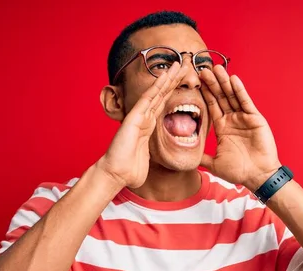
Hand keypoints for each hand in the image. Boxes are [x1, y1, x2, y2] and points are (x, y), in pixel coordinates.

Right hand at [98, 62, 188, 188]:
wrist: (116, 174)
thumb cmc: (129, 170)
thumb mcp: (148, 158)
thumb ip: (152, 152)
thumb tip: (158, 156)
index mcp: (148, 126)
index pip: (164, 104)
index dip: (174, 91)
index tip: (184, 80)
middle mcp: (144, 118)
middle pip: (162, 94)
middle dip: (174, 80)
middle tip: (185, 65)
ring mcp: (139, 116)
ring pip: (156, 92)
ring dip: (168, 77)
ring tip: (179, 64)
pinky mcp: (135, 118)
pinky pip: (148, 99)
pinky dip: (157, 86)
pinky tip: (166, 75)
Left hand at [199, 66, 281, 190]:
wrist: (257, 176)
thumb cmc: (239, 171)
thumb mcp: (215, 163)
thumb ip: (202, 157)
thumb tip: (188, 156)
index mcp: (223, 128)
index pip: (212, 107)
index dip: (205, 94)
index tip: (197, 82)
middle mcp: (233, 120)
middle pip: (220, 98)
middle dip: (212, 84)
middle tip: (203, 69)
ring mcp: (244, 118)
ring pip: (232, 96)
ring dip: (224, 82)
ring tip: (216, 68)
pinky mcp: (254, 118)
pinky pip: (245, 102)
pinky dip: (239, 91)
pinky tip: (233, 79)